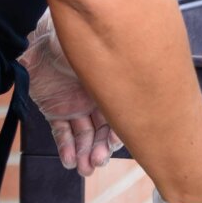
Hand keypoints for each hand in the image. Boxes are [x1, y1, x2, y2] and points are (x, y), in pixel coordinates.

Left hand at [20, 10, 116, 177]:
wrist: (44, 34)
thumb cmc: (80, 39)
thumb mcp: (105, 60)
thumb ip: (122, 76)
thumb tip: (157, 90)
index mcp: (113, 85)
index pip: (119, 117)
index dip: (117, 135)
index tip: (113, 147)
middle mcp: (97, 97)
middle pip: (102, 130)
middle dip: (99, 149)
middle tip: (95, 163)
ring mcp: (75, 103)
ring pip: (83, 135)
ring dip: (83, 153)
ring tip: (83, 168)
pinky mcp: (54, 107)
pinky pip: (61, 132)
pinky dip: (65, 147)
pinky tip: (69, 161)